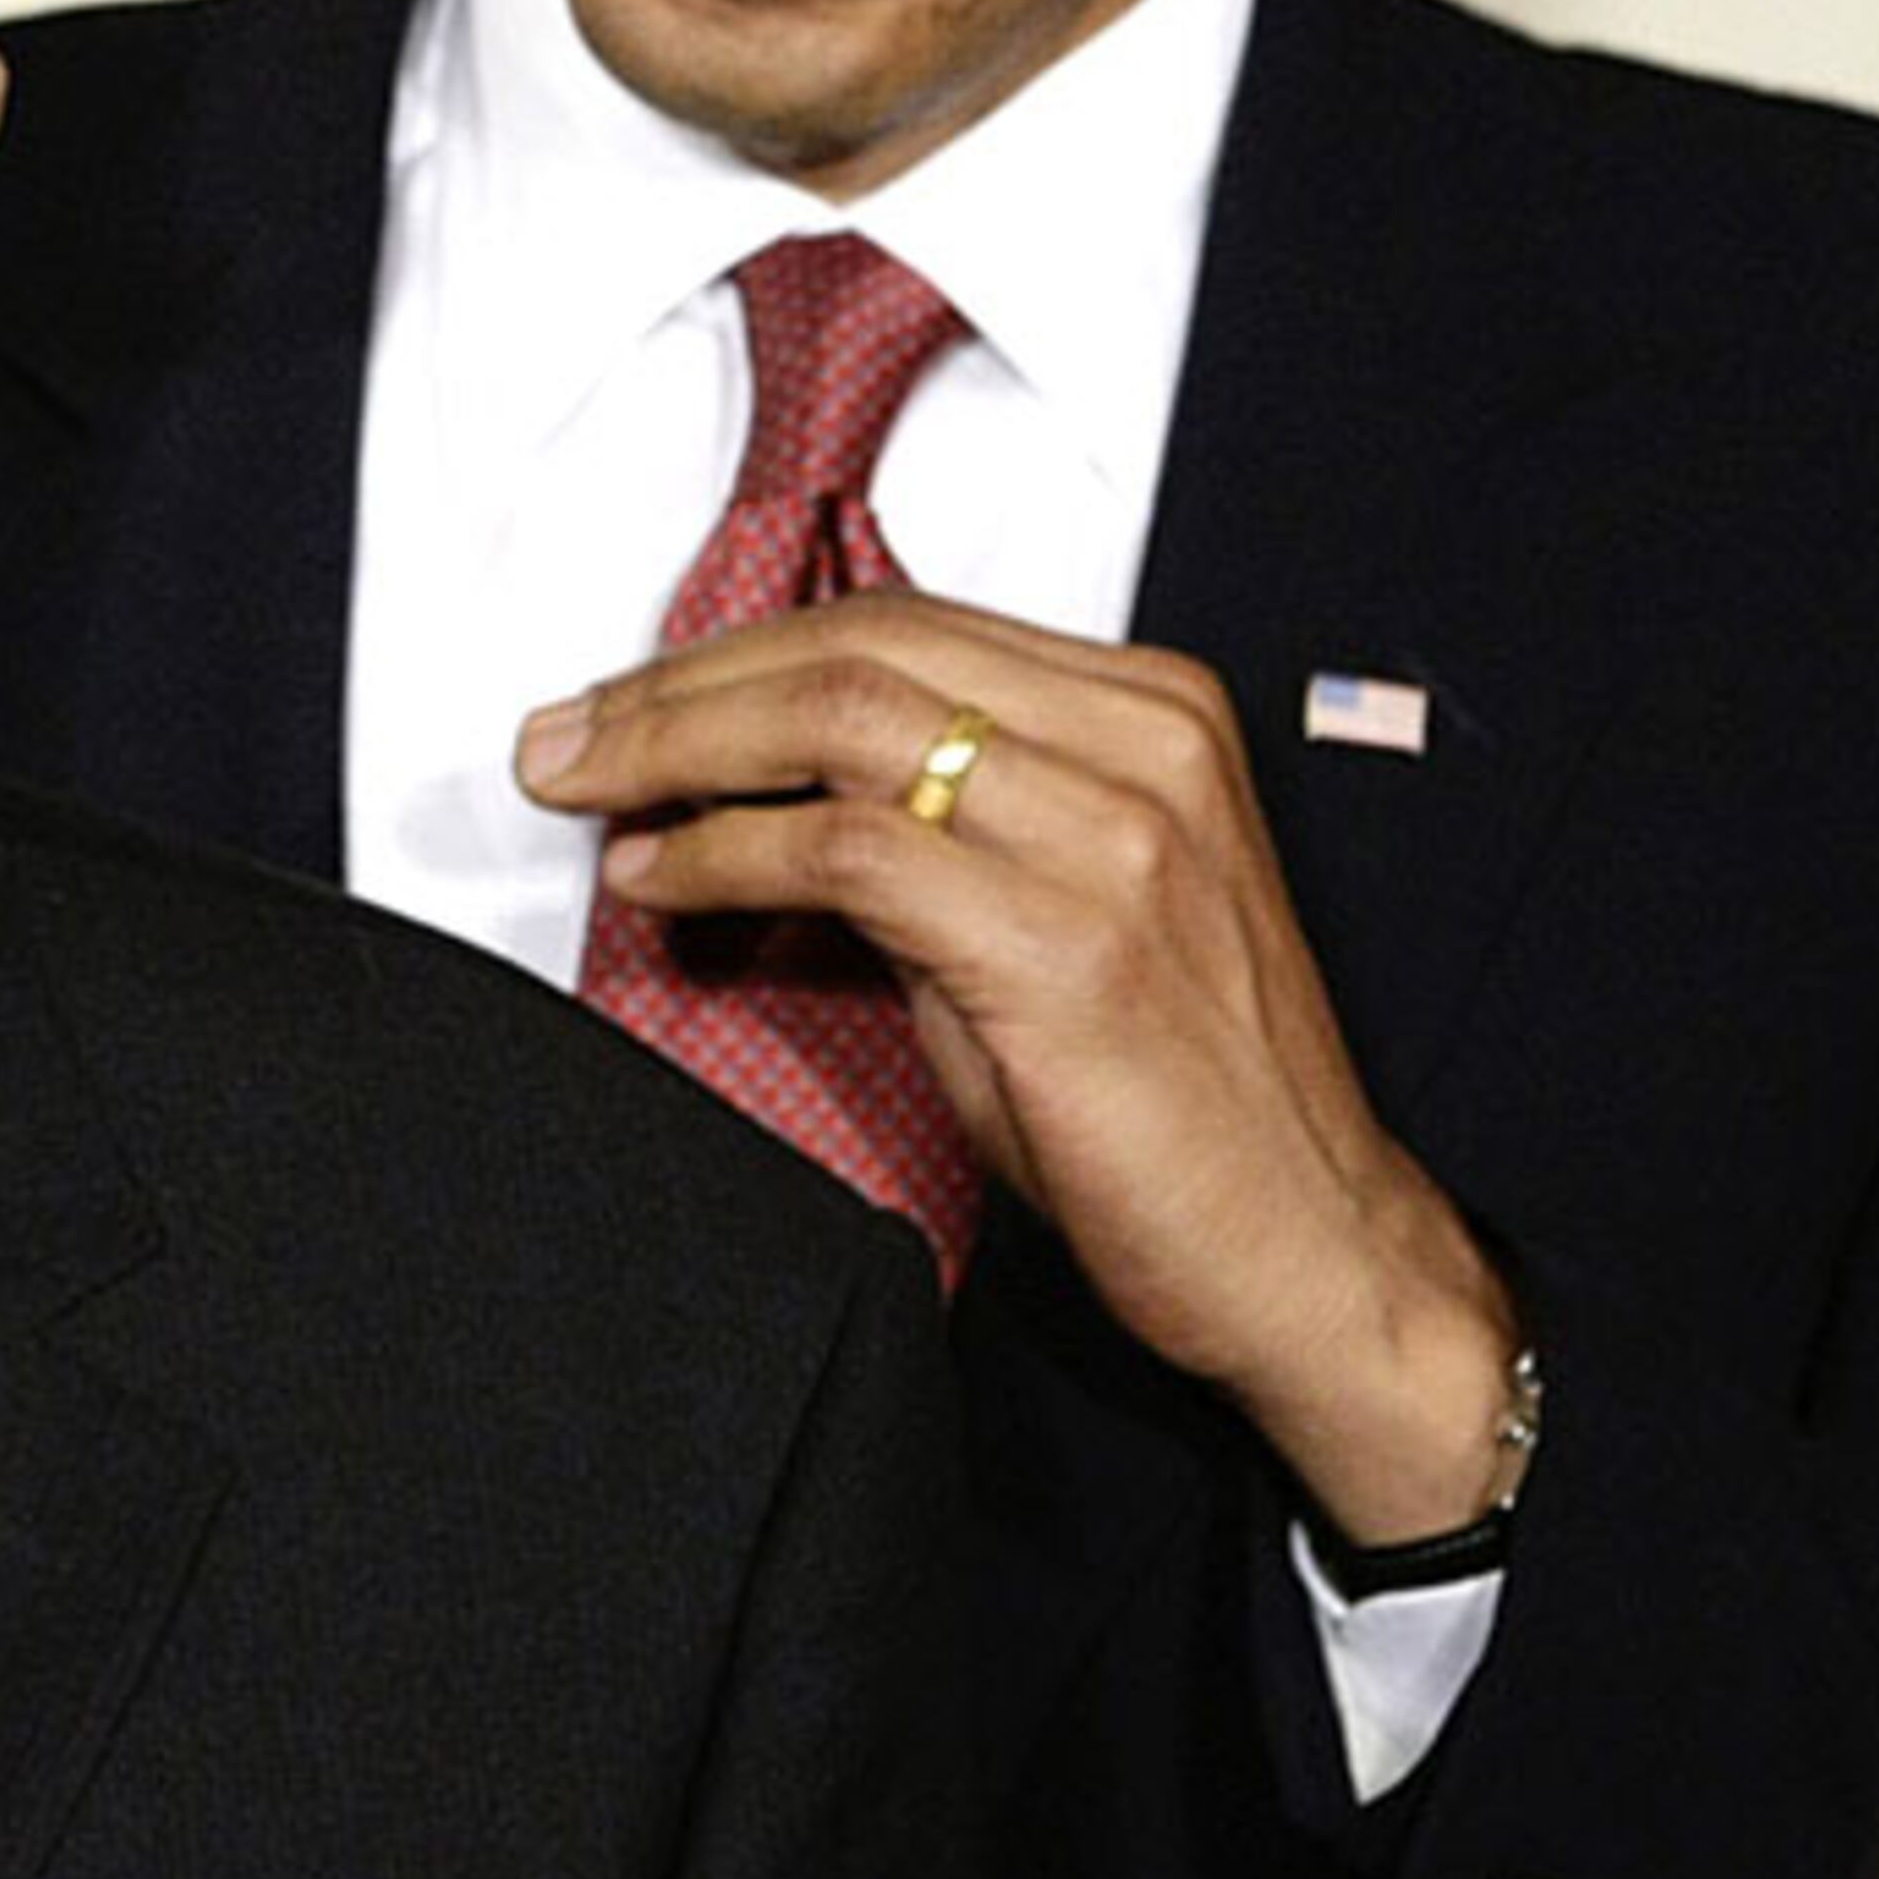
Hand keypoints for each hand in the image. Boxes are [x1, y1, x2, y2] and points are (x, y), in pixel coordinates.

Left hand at [518, 589, 1519, 1543]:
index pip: (900, 624)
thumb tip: (763, 791)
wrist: (1317, 1255)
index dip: (738, 650)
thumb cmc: (1182, 1099)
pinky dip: (724, 853)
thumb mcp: (1064, 908)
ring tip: (580, 786)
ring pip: (836, 721)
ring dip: (674, 748)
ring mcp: (1115, 836)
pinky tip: (658, 877)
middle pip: (853, 649)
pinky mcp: (1067, 943)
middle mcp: (1143, 745)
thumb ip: (946, 822)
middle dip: (677, 684)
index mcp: (1153, 711)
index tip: (627, 693)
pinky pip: (847, 850)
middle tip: (561, 733)